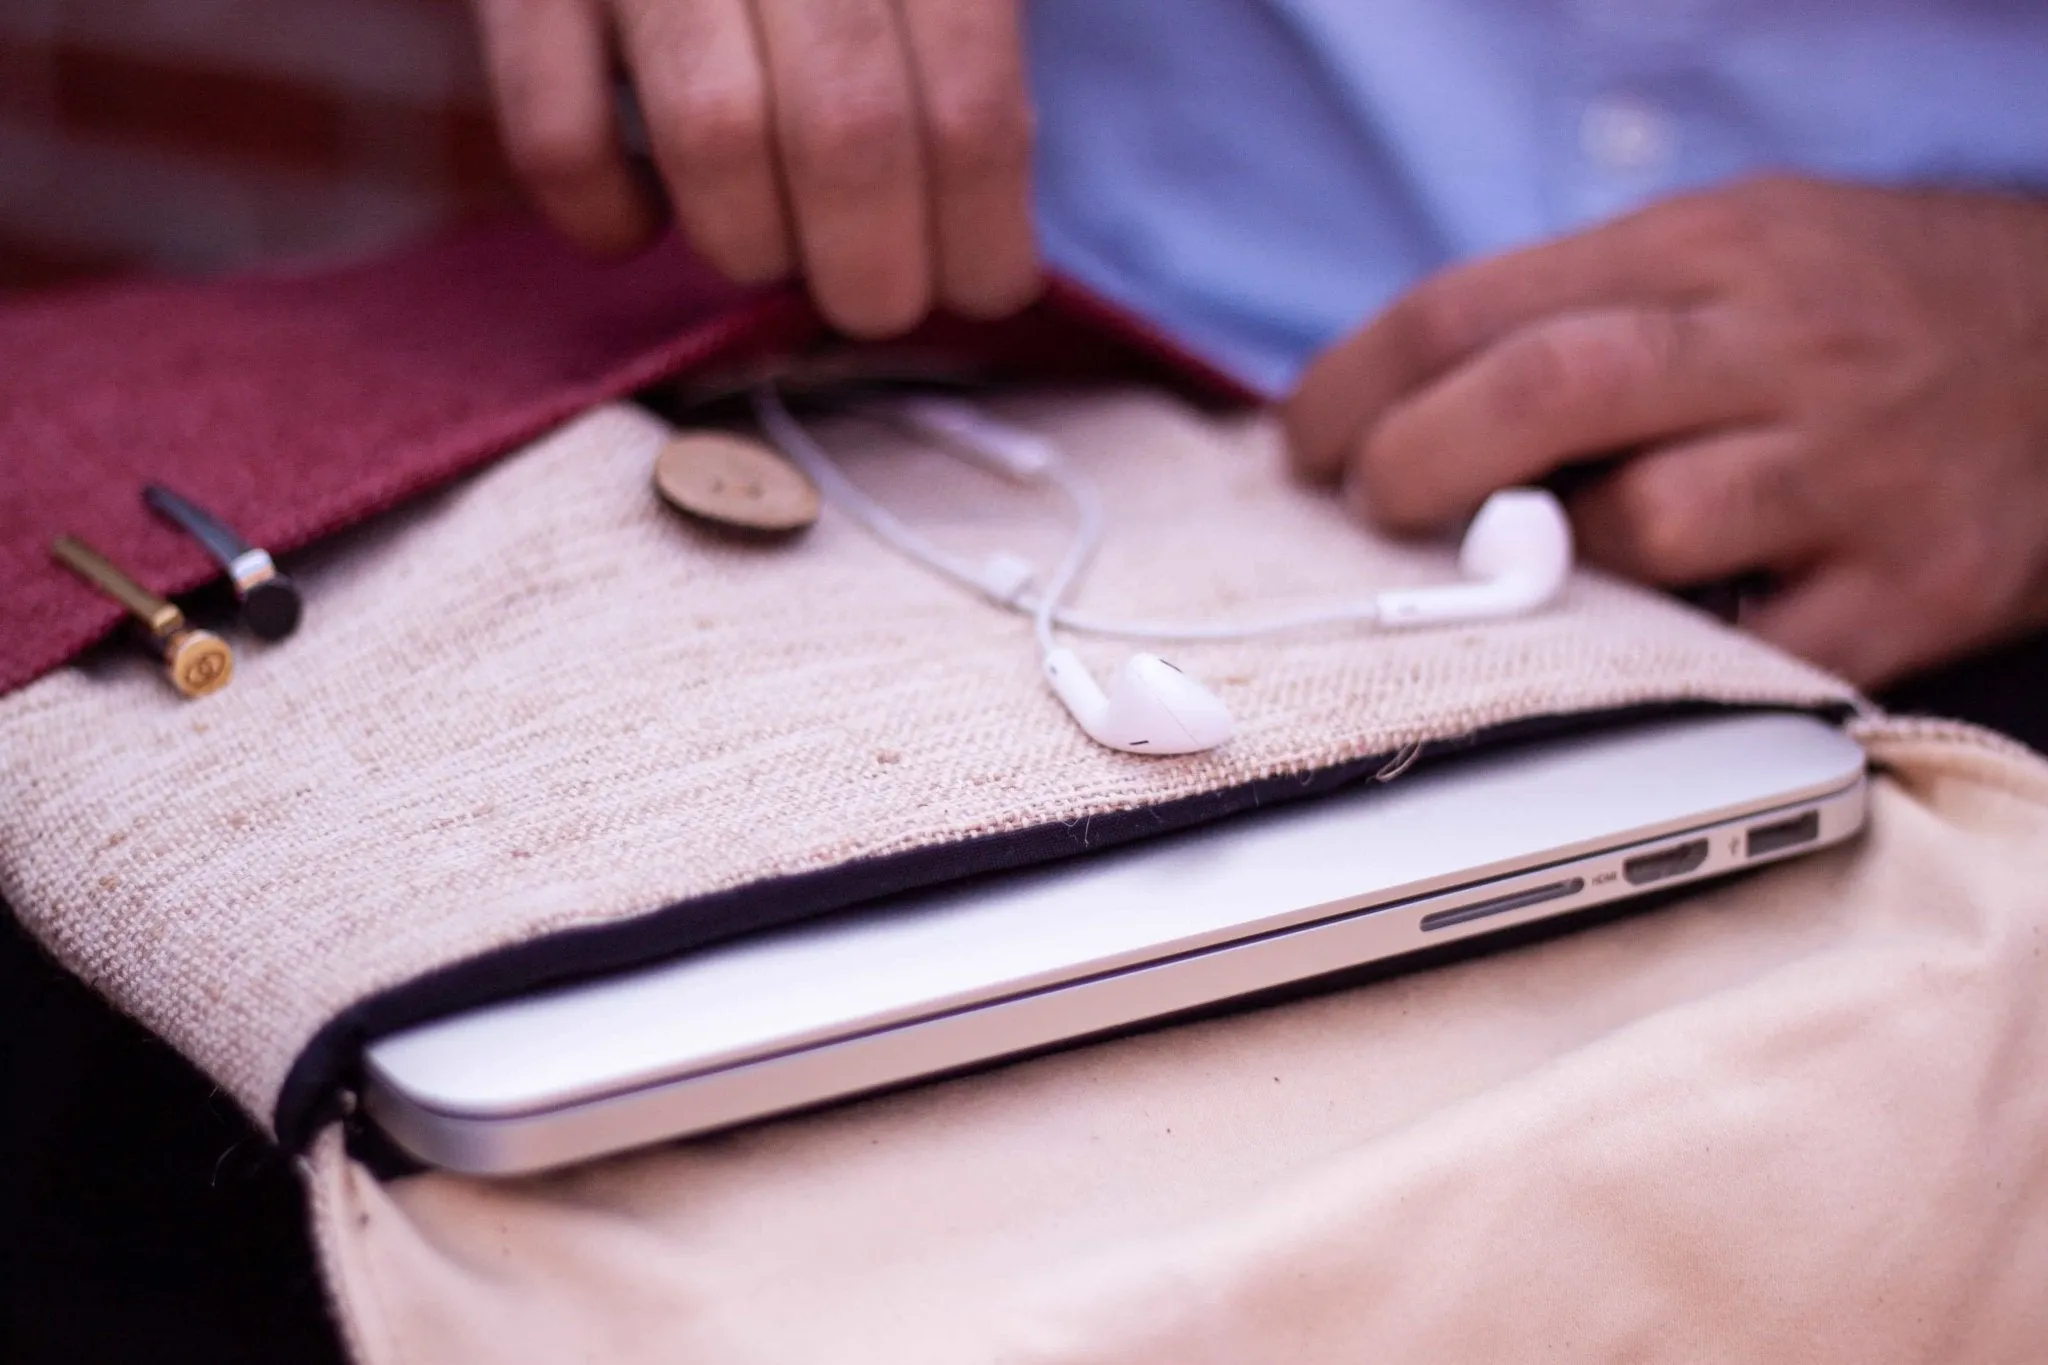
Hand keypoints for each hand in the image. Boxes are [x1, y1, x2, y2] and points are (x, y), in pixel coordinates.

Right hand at [469, 0, 1041, 336]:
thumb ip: (962, 48)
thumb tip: (988, 243)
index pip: (970, 105)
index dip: (983, 235)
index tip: (982, 288)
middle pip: (851, 134)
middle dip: (874, 271)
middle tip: (874, 301)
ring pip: (714, 138)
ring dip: (753, 245)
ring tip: (771, 252)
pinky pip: (556, 138)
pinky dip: (605, 215)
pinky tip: (643, 219)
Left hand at [1284, 177, 2047, 686]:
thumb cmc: (1874, 304)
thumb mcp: (1739, 246)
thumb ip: (1586, 308)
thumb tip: (1403, 399)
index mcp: (1709, 252)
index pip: (1482, 303)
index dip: (1360, 380)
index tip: (1303, 441)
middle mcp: (1776, 348)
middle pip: (1545, 396)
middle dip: (1416, 463)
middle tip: (1372, 508)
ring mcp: (1849, 470)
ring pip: (1646, 529)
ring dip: (1556, 571)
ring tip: (1541, 573)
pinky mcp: (1911, 588)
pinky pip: (1753, 654)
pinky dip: (1679, 664)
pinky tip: (1660, 641)